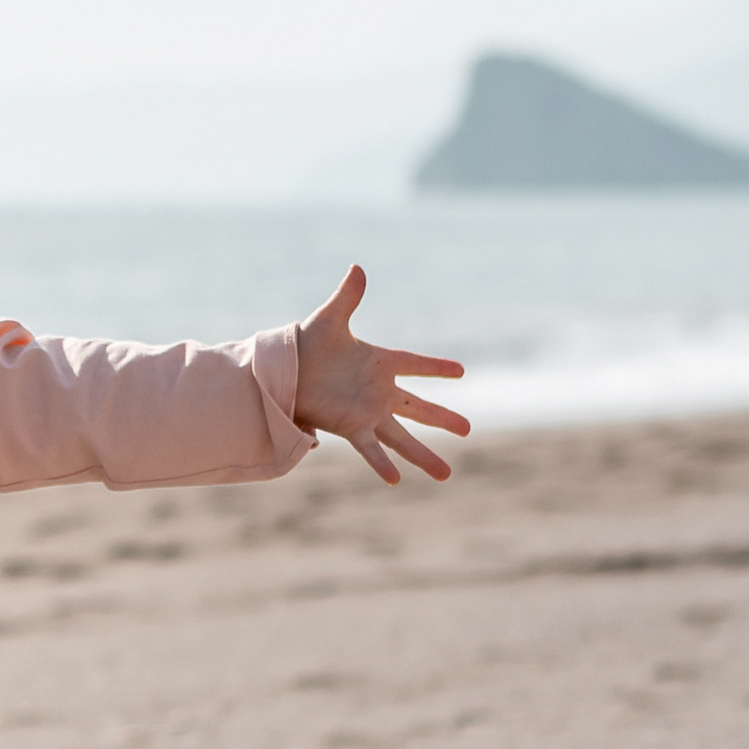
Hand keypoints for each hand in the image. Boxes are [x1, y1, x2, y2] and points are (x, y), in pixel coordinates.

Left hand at [293, 266, 467, 484]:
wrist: (279, 370)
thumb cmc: (304, 344)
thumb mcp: (329, 319)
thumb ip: (347, 297)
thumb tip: (357, 268)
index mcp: (379, 362)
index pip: (415, 364)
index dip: (436, 367)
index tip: (461, 371)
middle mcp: (378, 391)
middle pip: (418, 408)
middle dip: (443, 419)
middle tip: (468, 430)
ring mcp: (366, 412)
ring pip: (401, 436)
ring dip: (423, 454)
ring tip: (447, 475)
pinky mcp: (349, 426)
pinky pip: (370, 448)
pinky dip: (382, 463)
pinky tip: (396, 480)